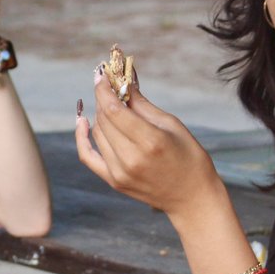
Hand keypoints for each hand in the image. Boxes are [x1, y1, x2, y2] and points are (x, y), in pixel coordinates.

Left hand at [75, 71, 222, 220]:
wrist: (192, 198)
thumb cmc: (190, 158)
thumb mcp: (173, 126)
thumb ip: (143, 105)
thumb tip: (124, 83)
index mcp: (150, 142)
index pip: (114, 110)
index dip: (104, 89)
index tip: (102, 75)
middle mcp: (131, 158)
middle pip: (104, 119)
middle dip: (104, 98)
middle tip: (109, 85)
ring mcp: (120, 173)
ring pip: (98, 133)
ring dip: (101, 114)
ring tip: (111, 104)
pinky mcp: (114, 182)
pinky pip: (88, 156)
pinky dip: (82, 138)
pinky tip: (82, 122)